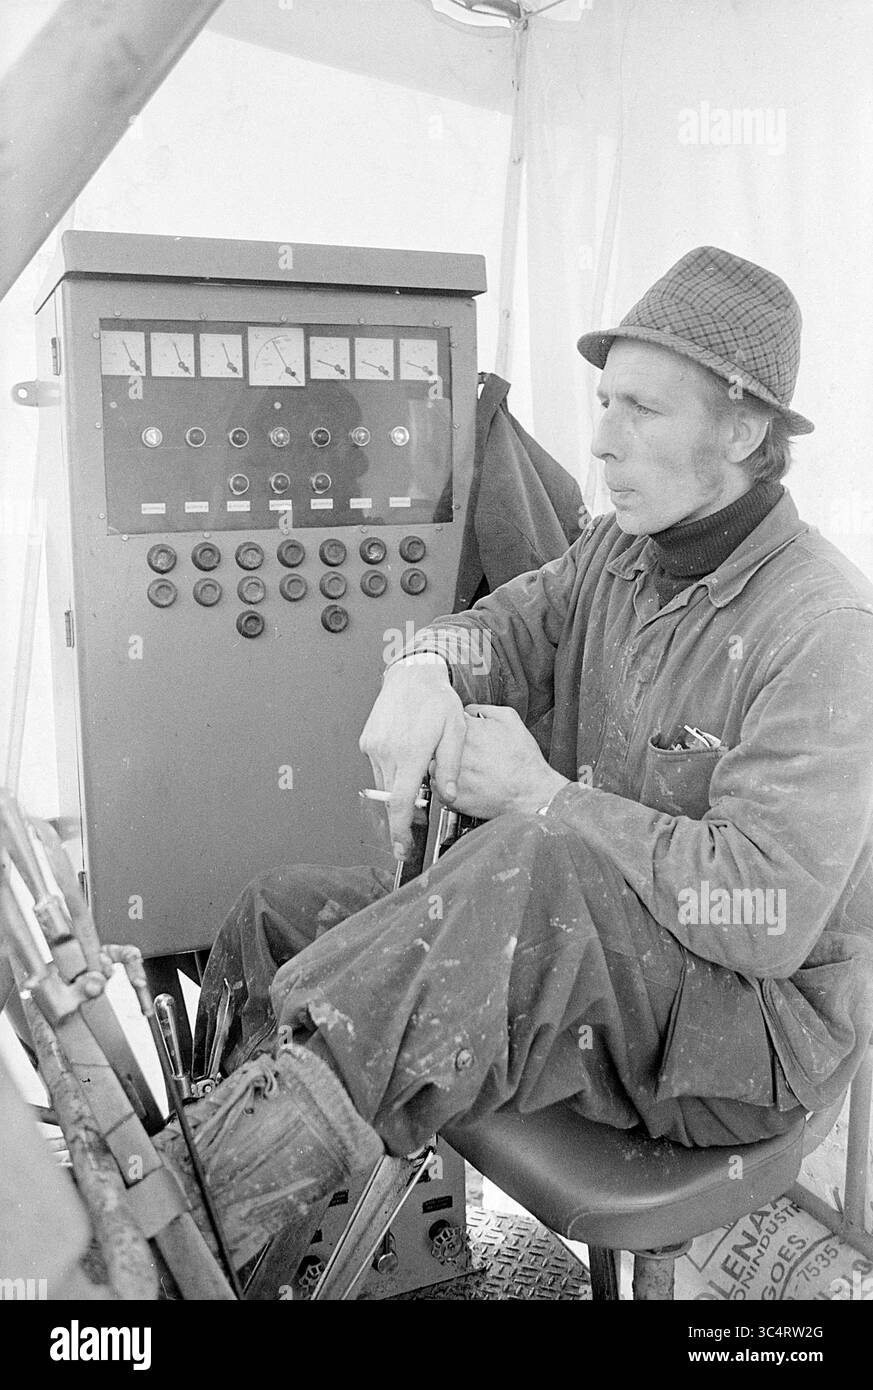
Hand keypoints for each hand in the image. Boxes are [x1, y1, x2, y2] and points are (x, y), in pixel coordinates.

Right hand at [359, 656, 465, 857]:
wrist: (412, 675)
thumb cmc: (437, 701)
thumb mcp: (455, 731)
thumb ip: (451, 766)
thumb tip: (449, 796)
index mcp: (411, 752)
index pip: (402, 802)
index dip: (401, 830)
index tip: (402, 847)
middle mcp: (388, 751)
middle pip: (391, 798)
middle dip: (401, 816)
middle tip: (413, 829)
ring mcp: (374, 746)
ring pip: (384, 784)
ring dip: (398, 790)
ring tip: (416, 775)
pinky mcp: (367, 742)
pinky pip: (378, 768)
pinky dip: (391, 772)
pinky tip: (406, 758)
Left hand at [432, 704, 568, 818]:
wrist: (532, 792)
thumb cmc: (523, 759)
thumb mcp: (510, 719)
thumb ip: (483, 709)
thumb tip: (467, 709)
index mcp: (466, 731)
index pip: (443, 723)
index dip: (450, 728)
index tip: (457, 733)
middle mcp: (456, 753)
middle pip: (435, 745)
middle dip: (443, 747)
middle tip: (462, 753)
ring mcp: (452, 775)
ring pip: (433, 767)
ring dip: (442, 766)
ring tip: (464, 769)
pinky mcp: (452, 796)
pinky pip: (437, 787)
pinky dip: (445, 785)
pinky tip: (463, 782)